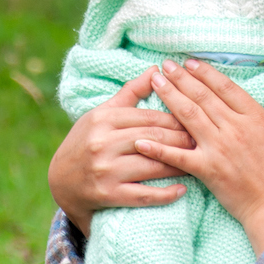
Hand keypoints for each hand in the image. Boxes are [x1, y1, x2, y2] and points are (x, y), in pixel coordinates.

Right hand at [47, 68, 193, 235]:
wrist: (60, 180)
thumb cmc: (86, 140)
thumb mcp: (102, 113)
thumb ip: (131, 92)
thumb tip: (156, 69)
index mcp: (103, 119)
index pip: (148, 116)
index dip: (175, 118)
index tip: (196, 119)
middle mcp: (102, 143)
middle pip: (153, 138)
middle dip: (182, 139)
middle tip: (203, 139)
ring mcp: (105, 170)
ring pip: (151, 165)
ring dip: (178, 164)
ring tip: (197, 161)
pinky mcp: (107, 195)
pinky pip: (142, 194)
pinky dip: (165, 194)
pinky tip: (182, 189)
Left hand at [138, 59, 263, 256]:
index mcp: (255, 117)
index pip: (225, 87)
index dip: (205, 73)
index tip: (189, 62)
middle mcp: (235, 128)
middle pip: (202, 96)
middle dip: (181, 78)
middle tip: (165, 65)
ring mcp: (219, 148)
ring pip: (189, 116)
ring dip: (170, 96)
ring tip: (156, 82)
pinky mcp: (208, 170)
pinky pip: (178, 156)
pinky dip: (158, 148)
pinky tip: (142, 139)